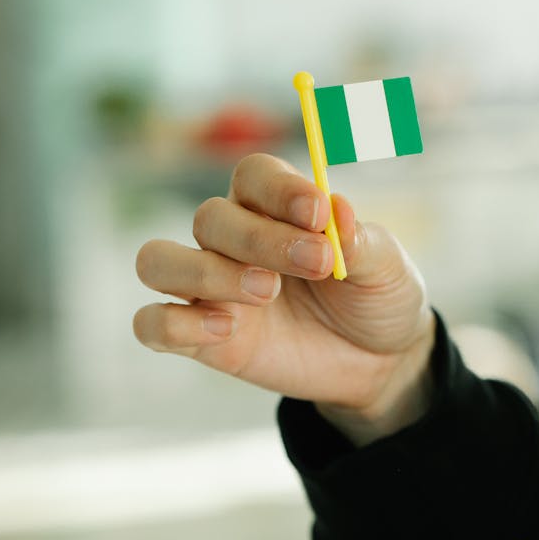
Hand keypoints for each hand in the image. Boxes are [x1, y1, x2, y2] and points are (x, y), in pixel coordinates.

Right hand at [134, 154, 434, 444]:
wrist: (379, 363)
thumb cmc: (376, 299)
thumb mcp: (385, 268)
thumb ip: (360, 240)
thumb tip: (336, 209)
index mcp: (276, 208)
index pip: (254, 176)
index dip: (279, 189)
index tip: (318, 214)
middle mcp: (233, 241)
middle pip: (211, 218)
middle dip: (260, 239)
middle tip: (317, 263)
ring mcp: (211, 290)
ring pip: (158, 261)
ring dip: (205, 272)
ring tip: (266, 293)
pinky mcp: (202, 340)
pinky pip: (152, 324)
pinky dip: (173, 324)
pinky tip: (225, 329)